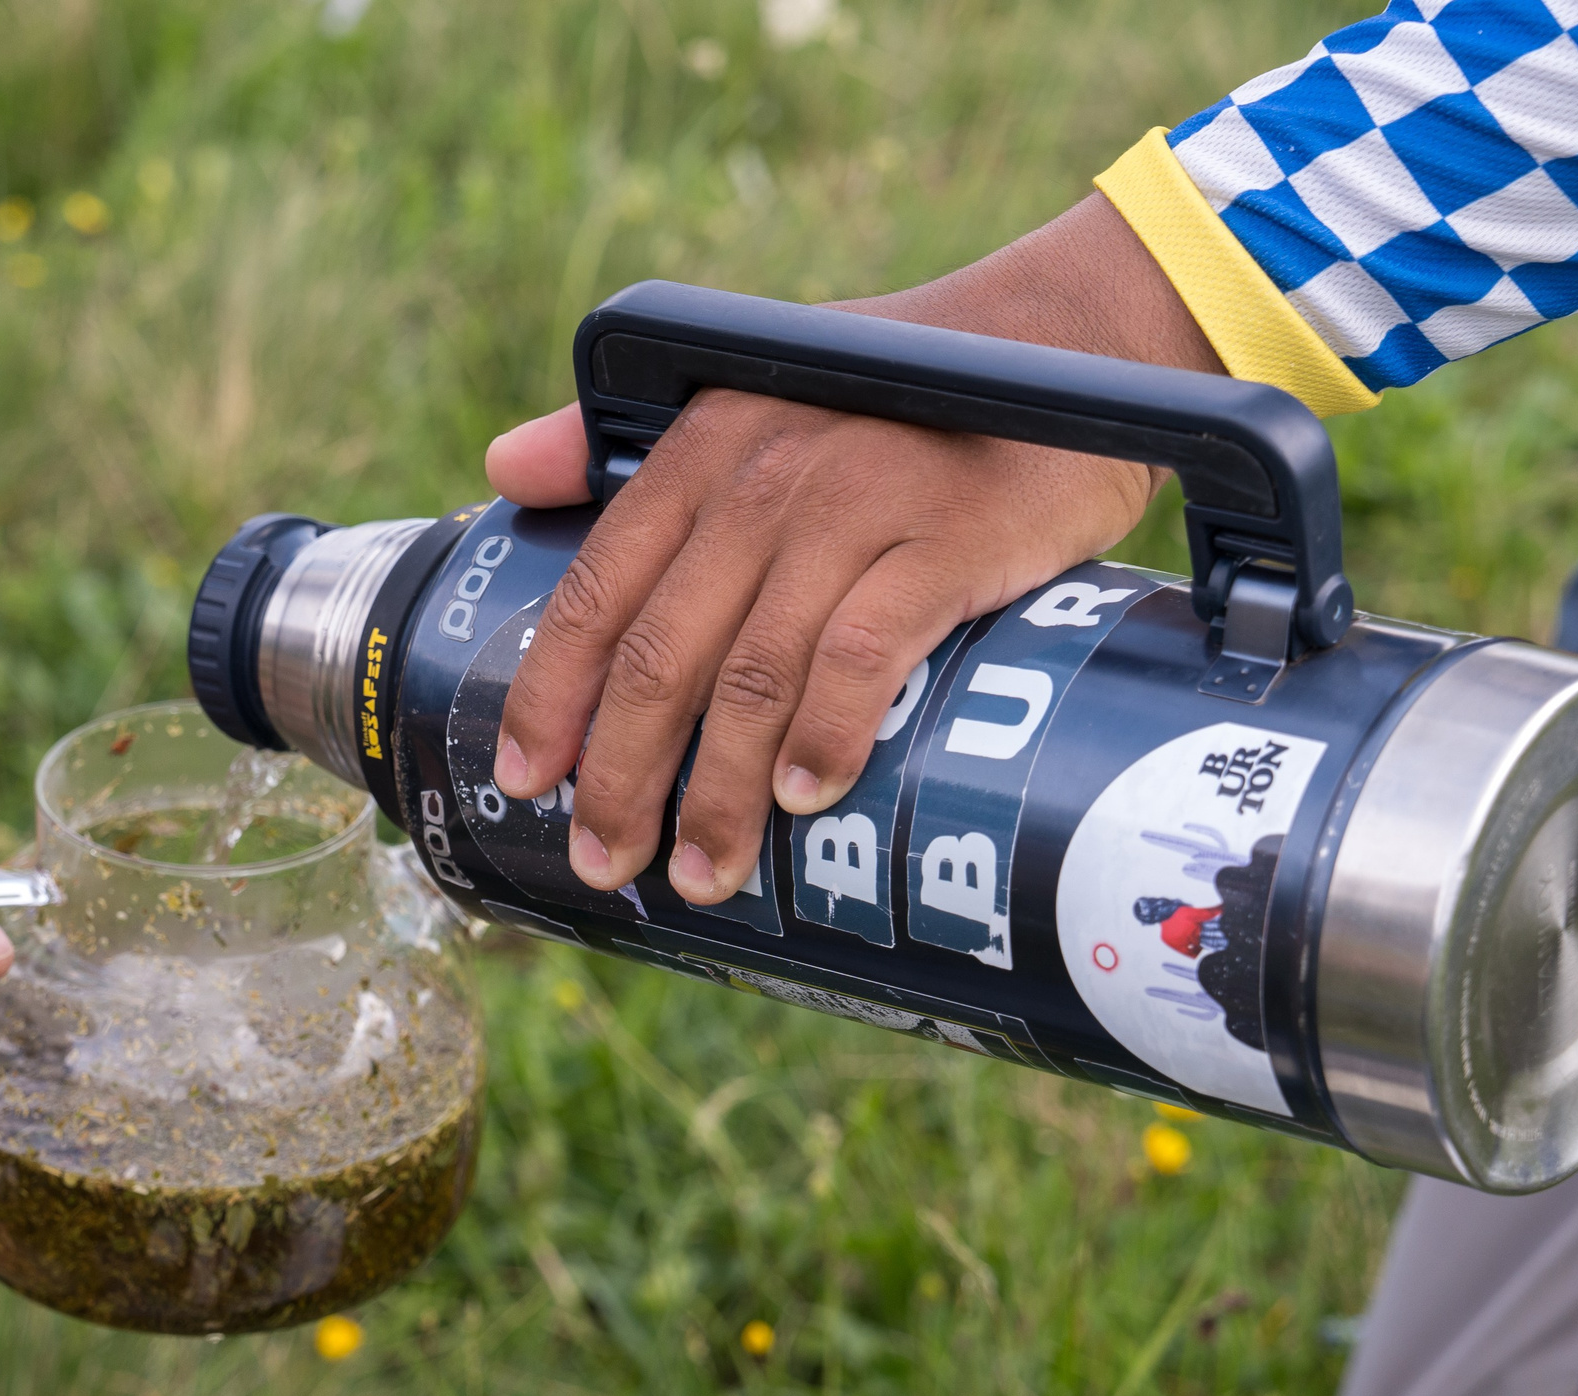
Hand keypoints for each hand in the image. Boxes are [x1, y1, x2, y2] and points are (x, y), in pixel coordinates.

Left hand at [483, 195, 1218, 901]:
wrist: (1073, 342)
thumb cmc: (902, 392)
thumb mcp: (755, 393)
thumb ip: (624, 438)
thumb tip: (504, 464)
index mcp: (704, 448)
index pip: (602, 588)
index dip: (555, 694)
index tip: (527, 779)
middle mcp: (764, 476)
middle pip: (666, 653)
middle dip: (625, 775)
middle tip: (608, 860)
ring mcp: (853, 508)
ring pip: (755, 676)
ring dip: (722, 792)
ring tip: (706, 872)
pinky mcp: (943, 541)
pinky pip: (862, 656)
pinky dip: (827, 736)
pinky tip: (808, 798)